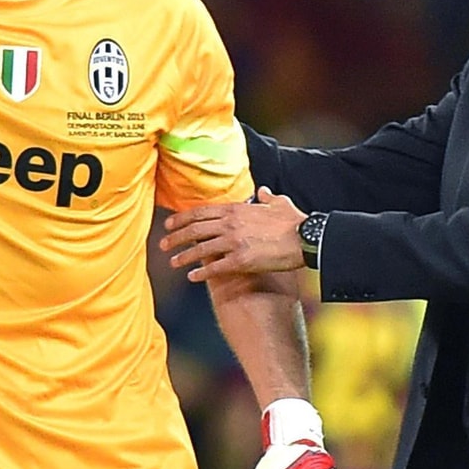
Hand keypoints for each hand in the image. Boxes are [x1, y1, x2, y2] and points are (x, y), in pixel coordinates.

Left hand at [163, 187, 308, 281]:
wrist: (306, 238)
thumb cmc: (294, 221)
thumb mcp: (279, 203)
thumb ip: (267, 197)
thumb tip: (263, 191)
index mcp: (236, 210)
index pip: (201, 212)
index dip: (182, 218)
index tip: (169, 224)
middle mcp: (230, 224)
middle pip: (195, 230)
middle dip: (176, 237)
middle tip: (163, 244)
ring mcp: (234, 243)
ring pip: (200, 249)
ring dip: (183, 256)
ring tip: (172, 262)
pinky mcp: (241, 260)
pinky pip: (215, 267)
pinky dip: (201, 272)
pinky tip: (192, 277)